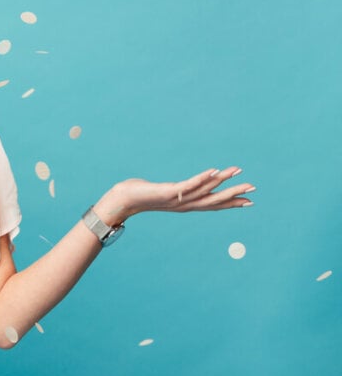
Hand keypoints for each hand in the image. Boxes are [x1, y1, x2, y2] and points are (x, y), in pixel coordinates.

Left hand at [97, 166, 254, 222]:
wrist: (122, 200)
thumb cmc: (140, 195)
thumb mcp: (162, 193)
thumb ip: (174, 192)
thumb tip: (179, 190)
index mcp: (185, 205)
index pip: (212, 204)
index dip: (231, 203)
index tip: (250, 202)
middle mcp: (184, 204)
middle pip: (214, 200)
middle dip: (234, 194)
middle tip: (253, 188)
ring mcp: (177, 199)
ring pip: (204, 191)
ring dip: (222, 181)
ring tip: (237, 171)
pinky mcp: (168, 192)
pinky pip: (188, 185)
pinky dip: (202, 178)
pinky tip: (213, 170)